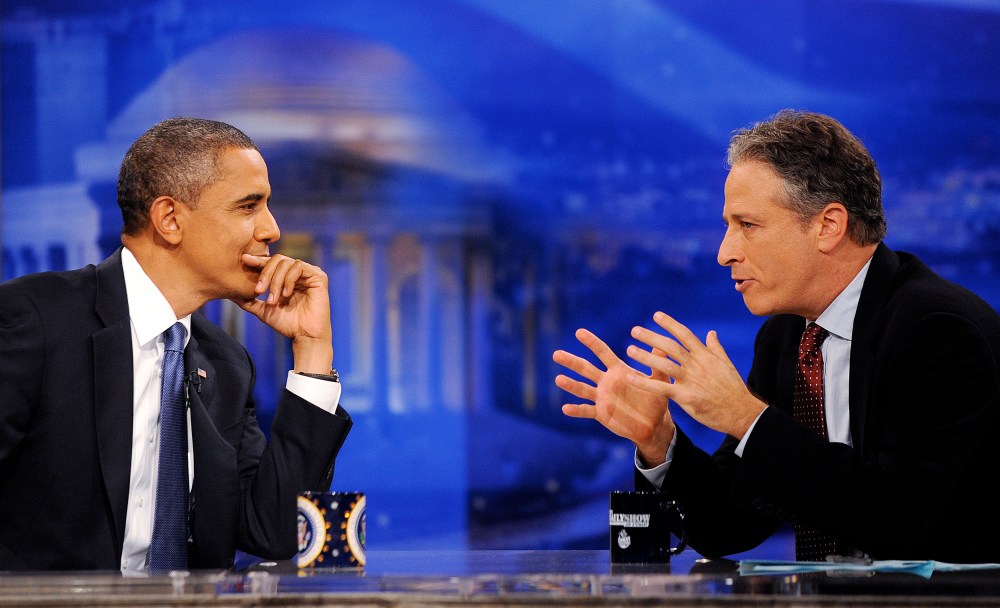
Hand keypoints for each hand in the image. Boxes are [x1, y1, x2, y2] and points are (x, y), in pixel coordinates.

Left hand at [234, 253, 332, 373]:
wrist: (304, 336)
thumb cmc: (287, 324)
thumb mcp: (263, 311)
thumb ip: (249, 301)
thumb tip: (229, 294)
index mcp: (287, 277)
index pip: (271, 263)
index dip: (258, 261)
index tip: (244, 260)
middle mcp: (298, 272)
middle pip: (277, 259)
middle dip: (265, 274)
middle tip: (259, 291)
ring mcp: (309, 273)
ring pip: (286, 263)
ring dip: (276, 281)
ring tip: (273, 300)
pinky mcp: (318, 276)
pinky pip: (299, 267)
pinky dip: (289, 280)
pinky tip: (286, 294)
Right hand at [553, 328, 674, 466]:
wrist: (654, 424)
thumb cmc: (656, 399)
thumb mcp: (658, 380)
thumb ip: (658, 364)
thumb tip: (663, 345)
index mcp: (618, 370)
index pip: (603, 353)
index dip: (591, 342)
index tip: (579, 332)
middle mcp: (607, 382)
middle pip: (586, 369)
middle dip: (571, 361)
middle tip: (556, 354)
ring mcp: (602, 397)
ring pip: (582, 389)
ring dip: (571, 385)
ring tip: (558, 379)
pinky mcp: (602, 413)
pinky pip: (587, 410)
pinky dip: (576, 410)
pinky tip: (565, 408)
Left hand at [625, 312, 764, 438]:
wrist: (740, 412)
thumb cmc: (733, 388)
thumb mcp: (726, 364)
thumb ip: (716, 347)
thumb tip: (711, 332)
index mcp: (705, 356)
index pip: (685, 334)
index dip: (670, 324)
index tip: (655, 315)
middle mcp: (696, 365)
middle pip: (670, 347)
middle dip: (652, 337)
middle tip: (634, 330)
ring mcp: (691, 380)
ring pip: (664, 364)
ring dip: (645, 356)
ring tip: (629, 349)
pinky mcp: (686, 397)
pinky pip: (661, 388)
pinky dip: (644, 382)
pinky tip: (630, 377)